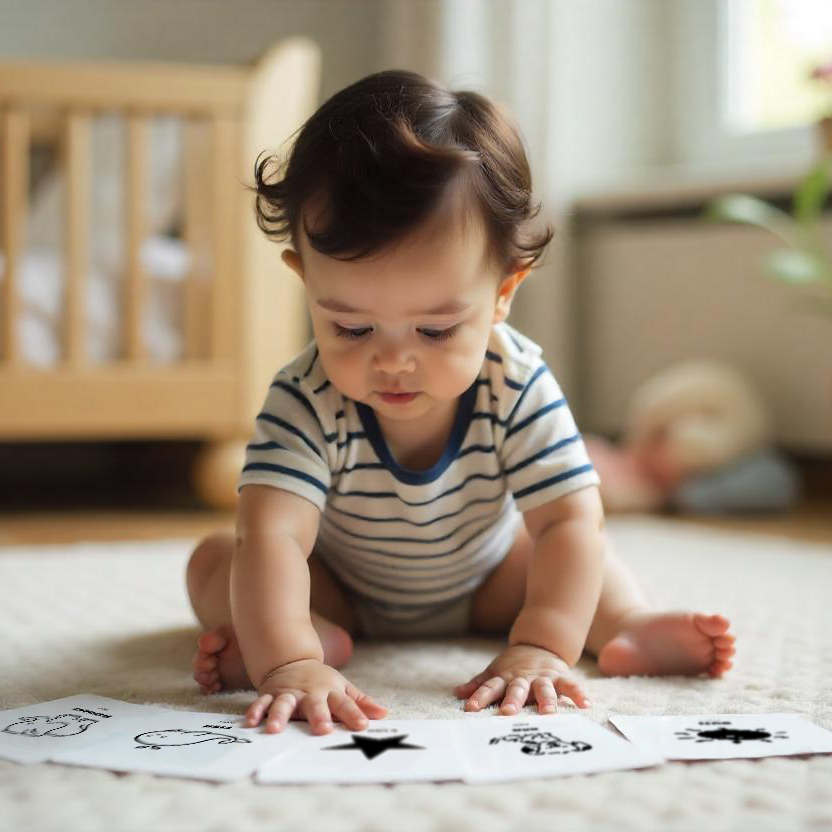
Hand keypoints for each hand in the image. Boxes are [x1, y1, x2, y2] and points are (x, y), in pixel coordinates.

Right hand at [244, 658, 387, 734]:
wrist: (292, 661)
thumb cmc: (322, 682)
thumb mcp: (343, 688)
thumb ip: (361, 702)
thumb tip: (383, 714)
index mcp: (330, 692)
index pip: (345, 704)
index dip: (354, 714)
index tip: (362, 726)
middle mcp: (309, 693)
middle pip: (315, 705)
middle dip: (318, 716)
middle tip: (322, 730)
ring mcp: (289, 694)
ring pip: (284, 704)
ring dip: (279, 716)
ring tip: (275, 729)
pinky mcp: (271, 695)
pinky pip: (261, 703)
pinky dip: (256, 711)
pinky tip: (251, 723)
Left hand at [452, 644, 590, 714]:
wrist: (539, 643)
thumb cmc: (513, 667)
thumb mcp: (494, 672)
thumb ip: (478, 684)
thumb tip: (457, 694)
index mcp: (504, 678)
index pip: (489, 687)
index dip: (480, 697)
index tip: (470, 709)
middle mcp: (522, 678)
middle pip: (516, 689)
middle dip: (512, 700)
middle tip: (507, 712)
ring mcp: (542, 677)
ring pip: (543, 688)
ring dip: (546, 699)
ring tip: (548, 712)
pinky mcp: (559, 676)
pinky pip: (570, 685)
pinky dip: (578, 694)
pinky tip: (586, 705)